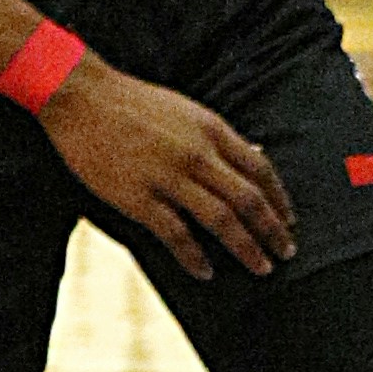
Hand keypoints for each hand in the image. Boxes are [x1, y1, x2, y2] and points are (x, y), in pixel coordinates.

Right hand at [39, 57, 295, 279]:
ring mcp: (168, 176)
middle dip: (271, 230)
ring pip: (221, 219)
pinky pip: (175, 233)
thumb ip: (222, 137)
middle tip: (286, 253)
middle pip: (248, 198)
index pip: (260, 169)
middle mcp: (198, 153)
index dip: (279, 198)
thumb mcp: (189, 111)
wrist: (83, 99)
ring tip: (261, 267)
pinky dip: (194, 256)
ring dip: (246, 247)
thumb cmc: (137, 105)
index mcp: (213, 129)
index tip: (289, 221)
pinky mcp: (138, 197)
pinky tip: (206, 272)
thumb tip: (257, 153)